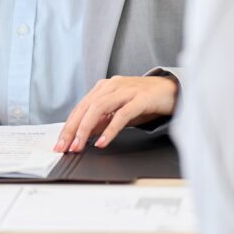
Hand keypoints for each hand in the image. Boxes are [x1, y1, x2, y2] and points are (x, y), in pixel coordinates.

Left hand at [54, 75, 177, 152]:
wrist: (172, 90)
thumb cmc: (145, 101)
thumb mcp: (119, 112)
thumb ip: (103, 120)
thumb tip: (84, 135)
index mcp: (104, 87)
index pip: (81, 107)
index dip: (68, 126)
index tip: (61, 143)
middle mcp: (112, 86)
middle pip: (86, 107)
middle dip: (72, 128)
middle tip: (65, 147)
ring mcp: (126, 90)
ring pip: (99, 108)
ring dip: (86, 129)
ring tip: (79, 145)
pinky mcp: (141, 98)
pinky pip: (122, 114)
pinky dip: (110, 129)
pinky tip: (102, 142)